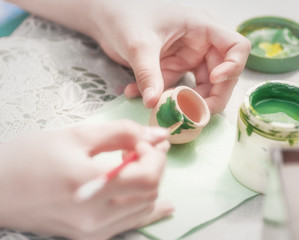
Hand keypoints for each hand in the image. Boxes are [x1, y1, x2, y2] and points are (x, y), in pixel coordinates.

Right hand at [0, 120, 172, 239]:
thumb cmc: (28, 158)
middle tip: (143, 147)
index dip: (155, 155)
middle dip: (155, 165)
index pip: (148, 176)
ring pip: (144, 207)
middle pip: (150, 191)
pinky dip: (147, 208)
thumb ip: (122, 133)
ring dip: (149, 183)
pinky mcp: (90, 236)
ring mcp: (93, 230)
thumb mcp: (76, 135)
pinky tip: (163, 204)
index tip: (143, 140)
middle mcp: (95, 216)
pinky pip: (130, 223)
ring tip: (137, 165)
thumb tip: (158, 134)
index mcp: (89, 185)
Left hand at [89, 0, 250, 112]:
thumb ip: (149, 74)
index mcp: (202, 28)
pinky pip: (178, 88)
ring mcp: (188, 56)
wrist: (106, 16)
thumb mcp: (139, 45)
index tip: (214, 80)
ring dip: (188, 102)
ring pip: (202, 86)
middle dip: (211, 96)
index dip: (233, 67)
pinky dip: (163, 96)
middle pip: (223, 74)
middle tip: (194, 114)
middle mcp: (201, 43)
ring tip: (167, 110)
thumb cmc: (126, 16)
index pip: (237, 47)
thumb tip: (154, 104)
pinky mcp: (175, 67)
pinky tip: (137, 95)